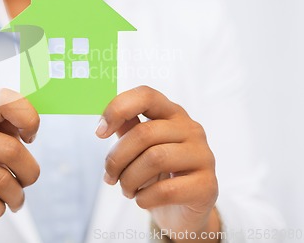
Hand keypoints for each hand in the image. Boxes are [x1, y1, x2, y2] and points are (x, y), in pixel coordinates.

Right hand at [0, 89, 39, 241]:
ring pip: (0, 181)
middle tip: (26, 182)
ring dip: (16, 196)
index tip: (30, 137)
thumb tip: (31, 130)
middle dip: (30, 173)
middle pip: (11, 150)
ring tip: (13, 199)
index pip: (4, 99)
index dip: (28, 117)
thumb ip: (14, 128)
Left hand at [96, 86, 219, 240]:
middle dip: (117, 159)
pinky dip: (145, 198)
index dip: (117, 109)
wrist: (183, 211)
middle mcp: (191, 129)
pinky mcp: (207, 185)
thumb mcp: (140, 147)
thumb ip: (126, 128)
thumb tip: (104, 121)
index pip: (146, 95)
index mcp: (172, 113)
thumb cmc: (157, 174)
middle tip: (109, 177)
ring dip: (129, 180)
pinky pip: (166, 189)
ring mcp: (203, 156)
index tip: (99, 132)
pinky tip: (142, 200)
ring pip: (155, 159)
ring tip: (126, 190)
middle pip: (144, 133)